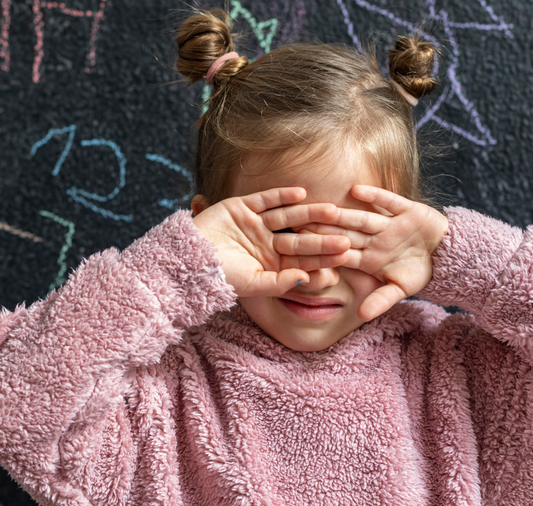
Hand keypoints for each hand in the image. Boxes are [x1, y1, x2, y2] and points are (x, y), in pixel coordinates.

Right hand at [192, 187, 351, 297]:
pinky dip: (281, 195)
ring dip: (309, 213)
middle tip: (346, 235)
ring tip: (331, 210)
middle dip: (322, 237)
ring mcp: (255, 224)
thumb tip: (306, 278)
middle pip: (299, 239)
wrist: (186, 261)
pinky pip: (266, 199)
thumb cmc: (219, 278)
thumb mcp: (252, 285)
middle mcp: (267, 243)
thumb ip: (280, 283)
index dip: (323, 258)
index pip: (302, 261)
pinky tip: (301, 193)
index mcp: (271, 264)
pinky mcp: (241, 207)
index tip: (344, 256)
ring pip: (288, 217)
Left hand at [295, 185, 448, 320]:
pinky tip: (356, 190)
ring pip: (361, 219)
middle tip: (300, 224)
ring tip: (325, 208)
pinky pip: (388, 202)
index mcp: (368, 258)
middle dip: (325, 231)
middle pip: (346, 234)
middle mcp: (374, 239)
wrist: (446, 255)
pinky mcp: (406, 209)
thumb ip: (380, 301)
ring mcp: (388, 224)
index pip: (341, 255)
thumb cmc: (419, 272)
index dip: (323, 254)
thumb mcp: (400, 289)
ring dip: (344, 214)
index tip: (301, 253)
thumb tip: (361, 317)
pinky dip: (374, 196)